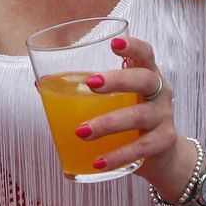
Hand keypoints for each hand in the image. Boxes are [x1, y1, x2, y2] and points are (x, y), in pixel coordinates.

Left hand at [68, 34, 184, 186]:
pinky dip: (118, 155)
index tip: (113, 43)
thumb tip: (41, 85)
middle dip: (118, 80)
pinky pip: (141, 148)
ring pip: (139, 115)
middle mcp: (159, 93)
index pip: (146, 54)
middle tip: (91, 84)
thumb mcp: (116, 101)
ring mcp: (163, 117)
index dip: (133, 46)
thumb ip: (85, 91)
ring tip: (81, 131)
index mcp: (147, 75)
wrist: (161, 155)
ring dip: (108, 122)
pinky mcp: (164, 143)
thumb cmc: (130, 120)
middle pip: (145, 79)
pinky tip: (98, 162)